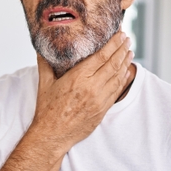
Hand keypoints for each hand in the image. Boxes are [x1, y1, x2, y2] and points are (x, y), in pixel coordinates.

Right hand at [31, 31, 133, 153]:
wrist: (53, 136)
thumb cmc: (47, 111)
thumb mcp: (44, 84)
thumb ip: (45, 63)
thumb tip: (41, 47)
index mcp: (78, 78)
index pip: (102, 56)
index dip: (113, 44)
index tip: (120, 34)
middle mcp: (92, 88)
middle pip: (114, 64)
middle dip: (122, 50)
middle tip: (127, 39)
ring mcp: (100, 100)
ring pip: (118, 77)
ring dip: (125, 63)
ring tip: (129, 52)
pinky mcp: (103, 110)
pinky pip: (117, 91)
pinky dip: (123, 79)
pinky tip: (126, 71)